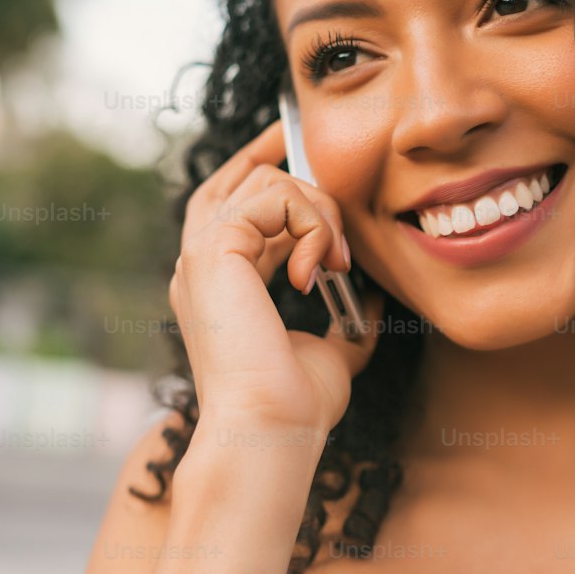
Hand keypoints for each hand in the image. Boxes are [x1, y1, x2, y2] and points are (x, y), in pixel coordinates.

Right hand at [167, 118, 382, 436]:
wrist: (272, 428)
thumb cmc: (296, 404)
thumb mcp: (332, 352)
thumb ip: (346, 320)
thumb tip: (373, 299)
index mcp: (219, 283)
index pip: (234, 201)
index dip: (264, 166)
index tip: (296, 145)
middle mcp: (201, 263)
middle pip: (243, 178)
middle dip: (293, 169)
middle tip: (334, 194)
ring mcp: (201, 254)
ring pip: (267, 182)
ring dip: (319, 214)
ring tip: (335, 265)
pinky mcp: (214, 249)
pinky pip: (273, 197)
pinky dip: (310, 224)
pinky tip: (318, 269)